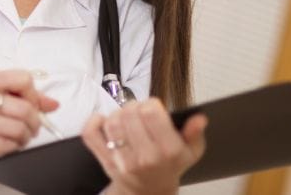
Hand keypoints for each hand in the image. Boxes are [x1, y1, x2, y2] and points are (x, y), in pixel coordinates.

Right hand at [0, 69, 59, 175]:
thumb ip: (23, 98)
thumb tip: (53, 104)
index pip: (24, 79)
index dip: (34, 95)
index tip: (32, 105)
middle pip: (26, 108)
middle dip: (35, 122)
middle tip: (31, 127)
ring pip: (20, 129)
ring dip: (26, 137)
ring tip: (19, 137)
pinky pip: (9, 145)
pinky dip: (14, 147)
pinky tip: (8, 144)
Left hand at [81, 98, 206, 194]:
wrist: (149, 191)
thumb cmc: (169, 166)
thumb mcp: (190, 151)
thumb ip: (195, 133)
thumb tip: (199, 119)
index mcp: (168, 151)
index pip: (152, 113)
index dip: (151, 104)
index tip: (154, 108)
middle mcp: (145, 157)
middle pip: (130, 114)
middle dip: (134, 106)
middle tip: (139, 112)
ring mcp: (123, 161)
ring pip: (111, 122)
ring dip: (117, 113)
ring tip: (126, 118)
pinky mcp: (106, 161)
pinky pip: (91, 135)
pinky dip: (94, 122)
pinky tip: (104, 121)